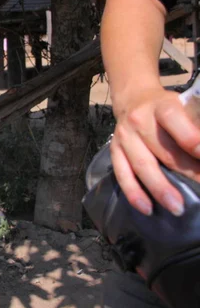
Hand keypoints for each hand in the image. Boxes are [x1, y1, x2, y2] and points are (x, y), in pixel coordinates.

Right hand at [111, 87, 199, 215]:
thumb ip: (195, 124)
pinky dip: (134, 193)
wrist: (133, 99)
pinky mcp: (114, 150)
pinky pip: (122, 174)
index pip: (175, 121)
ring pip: (142, 166)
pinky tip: (147, 208)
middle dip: (186, 172)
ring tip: (177, 208)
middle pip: (163, 150)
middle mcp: (139, 120)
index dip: (192, 140)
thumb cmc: (166, 107)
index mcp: (161, 106)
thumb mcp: (183, 105)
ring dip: (160, 188)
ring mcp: (124, 137)